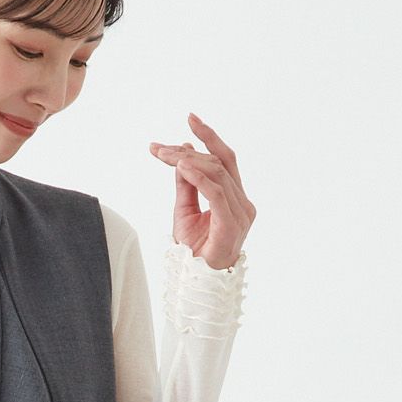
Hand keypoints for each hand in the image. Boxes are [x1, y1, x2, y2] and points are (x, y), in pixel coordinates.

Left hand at [149, 113, 255, 269]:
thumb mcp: (184, 212)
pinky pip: (216, 193)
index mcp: (234, 197)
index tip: (189, 120)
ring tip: (162, 155)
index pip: (224, 160)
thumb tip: (181, 157)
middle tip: (160, 146)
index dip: (208, 137)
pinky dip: (198, 177)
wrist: (198, 282)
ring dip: (187, 161)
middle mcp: (242, 202)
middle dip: (191, 147)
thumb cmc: (194, 251)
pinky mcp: (231, 223)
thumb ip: (186, 185)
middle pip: (220, 162)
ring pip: (217, 174)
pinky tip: (181, 167)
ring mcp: (240, 212)